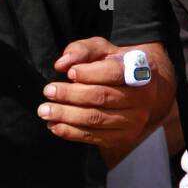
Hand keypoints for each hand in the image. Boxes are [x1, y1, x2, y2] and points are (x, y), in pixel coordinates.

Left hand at [41, 37, 157, 148]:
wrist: (138, 92)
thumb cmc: (115, 66)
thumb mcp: (103, 50)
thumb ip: (83, 50)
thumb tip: (62, 63)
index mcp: (141, 71)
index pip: (115, 72)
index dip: (90, 73)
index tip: (69, 73)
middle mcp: (142, 98)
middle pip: (102, 97)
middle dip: (71, 94)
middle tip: (48, 91)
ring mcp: (134, 120)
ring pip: (96, 118)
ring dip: (66, 115)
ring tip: (45, 110)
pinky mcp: (123, 137)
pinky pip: (94, 136)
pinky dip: (71, 132)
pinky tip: (54, 125)